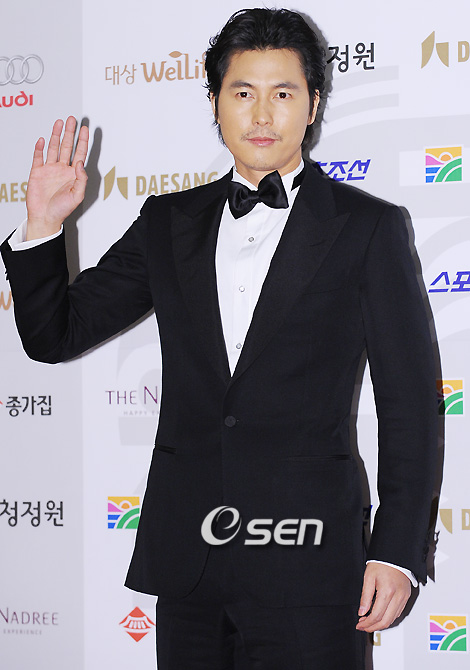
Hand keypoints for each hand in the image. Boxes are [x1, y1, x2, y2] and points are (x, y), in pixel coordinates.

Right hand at [26, 116, 88, 240]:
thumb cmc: (62, 210)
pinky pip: (38, 157)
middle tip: (72, 119)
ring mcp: (49, 169)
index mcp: (73, 174)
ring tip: (59, 122)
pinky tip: (42, 139)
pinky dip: (39, 148)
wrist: (45, 217)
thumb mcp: (77, 196)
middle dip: (70, 133)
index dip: (83, 141)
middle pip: (67, 146)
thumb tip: (79, 162)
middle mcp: (62, 169)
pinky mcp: (37, 172)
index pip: (80, 153)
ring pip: (53, 148)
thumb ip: (81, 179)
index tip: (85, 129)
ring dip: (56, 135)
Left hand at [356, 563, 410, 632]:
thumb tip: (362, 612)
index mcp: (387, 591)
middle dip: (373, 627)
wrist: (395, 555)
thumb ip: (365, 596)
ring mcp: (403, 597)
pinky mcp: (406, 597)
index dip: (367, 623)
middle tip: (363, 626)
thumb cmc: (382, 563)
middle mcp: (397, 596)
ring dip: (380, 624)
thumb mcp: (368, 577)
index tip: (360, 624)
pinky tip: (380, 616)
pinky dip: (388, 618)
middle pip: (386, 621)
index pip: (376, 615)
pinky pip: (397, 613)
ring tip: (369, 621)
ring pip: (393, 619)